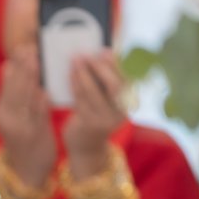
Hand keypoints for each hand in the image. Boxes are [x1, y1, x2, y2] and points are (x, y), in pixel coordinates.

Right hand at [0, 42, 58, 190]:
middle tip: (30, 48)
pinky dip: (38, 102)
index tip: (23, 48)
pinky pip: (35, 115)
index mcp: (3, 111)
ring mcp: (18, 127)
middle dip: (22, 67)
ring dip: (30, 79)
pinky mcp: (30, 136)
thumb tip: (18, 69)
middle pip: (14, 88)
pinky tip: (43, 90)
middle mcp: (7, 118)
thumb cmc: (27, 140)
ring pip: (23, 99)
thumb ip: (21, 96)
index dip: (16, 65)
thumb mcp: (20, 117)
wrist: (26, 172)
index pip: (8, 84)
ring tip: (37, 61)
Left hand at [62, 50, 131, 175]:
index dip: (114, 64)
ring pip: (93, 91)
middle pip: (112, 85)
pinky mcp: (90, 125)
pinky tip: (69, 75)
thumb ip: (104, 83)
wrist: (86, 147)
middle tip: (84, 54)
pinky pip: (81, 100)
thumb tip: (97, 56)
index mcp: (128, 103)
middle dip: (97, 67)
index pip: (124, 79)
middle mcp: (121, 112)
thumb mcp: (104, 101)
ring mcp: (106, 120)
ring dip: (82, 73)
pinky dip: (74, 85)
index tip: (104, 50)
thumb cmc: (94, 117)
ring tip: (74, 61)